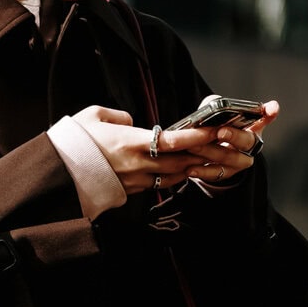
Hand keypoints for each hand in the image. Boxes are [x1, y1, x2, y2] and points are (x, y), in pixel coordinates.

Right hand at [74, 103, 276, 196]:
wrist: (58, 178)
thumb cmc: (73, 143)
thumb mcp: (93, 116)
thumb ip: (119, 116)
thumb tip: (133, 121)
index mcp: (132, 142)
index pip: (175, 139)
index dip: (201, 136)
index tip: (224, 130)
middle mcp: (141, 164)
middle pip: (188, 161)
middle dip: (220, 157)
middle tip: (249, 153)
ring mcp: (141, 180)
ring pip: (183, 174)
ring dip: (211, 169)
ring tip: (238, 164)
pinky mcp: (138, 190)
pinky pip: (169, 182)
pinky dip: (189, 175)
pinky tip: (206, 171)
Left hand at [184, 101, 278, 190]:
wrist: (209, 150)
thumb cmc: (216, 125)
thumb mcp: (217, 111)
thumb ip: (215, 105)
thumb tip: (210, 107)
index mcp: (252, 125)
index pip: (265, 117)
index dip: (270, 113)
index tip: (272, 109)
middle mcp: (250, 145)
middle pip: (247, 141)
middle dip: (234, 136)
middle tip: (220, 132)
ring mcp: (240, 161)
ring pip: (228, 157)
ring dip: (210, 152)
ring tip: (193, 146)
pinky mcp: (227, 173)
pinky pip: (216, 174)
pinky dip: (203, 171)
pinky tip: (191, 169)